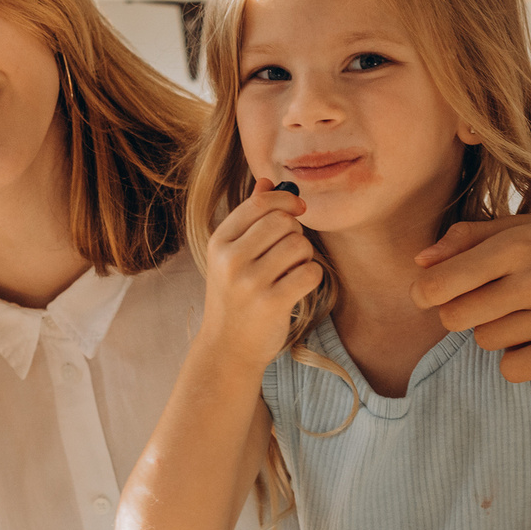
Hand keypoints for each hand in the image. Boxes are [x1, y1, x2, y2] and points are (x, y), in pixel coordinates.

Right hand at [200, 182, 321, 369]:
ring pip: (299, 246)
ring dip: (304, 257)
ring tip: (290, 272)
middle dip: (295, 233)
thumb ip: (248, 217)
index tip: (297, 207)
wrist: (227, 348)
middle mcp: (231, 259)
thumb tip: (268, 181)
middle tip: (288, 253)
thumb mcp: (230, 256)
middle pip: (284, 222)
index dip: (285, 199)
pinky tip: (297, 287)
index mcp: (219, 242)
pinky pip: (310, 272)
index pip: (259, 204)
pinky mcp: (271, 303)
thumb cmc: (234, 297)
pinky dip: (311, 277)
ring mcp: (250, 282)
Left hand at [413, 211, 530, 382]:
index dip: (427, 292)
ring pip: (485, 342)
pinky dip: (516, 359)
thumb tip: (419, 261)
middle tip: (483, 303)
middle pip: (454, 319)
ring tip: (524, 313)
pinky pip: (512, 369)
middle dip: (460, 313)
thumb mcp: (530, 227)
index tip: (435, 292)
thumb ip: (471, 238)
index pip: (439, 284)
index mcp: (518, 245)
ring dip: (494, 331)